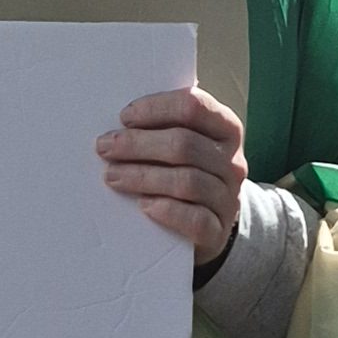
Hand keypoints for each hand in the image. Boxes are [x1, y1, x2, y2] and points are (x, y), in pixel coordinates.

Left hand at [97, 84, 245, 263]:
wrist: (206, 224)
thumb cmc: (185, 172)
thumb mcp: (184, 144)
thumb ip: (161, 128)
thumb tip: (120, 124)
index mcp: (226, 129)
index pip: (194, 107)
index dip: (156, 108)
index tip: (125, 117)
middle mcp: (232, 162)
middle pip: (184, 144)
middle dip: (138, 144)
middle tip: (105, 147)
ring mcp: (228, 197)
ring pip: (186, 181)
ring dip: (142, 176)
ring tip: (112, 176)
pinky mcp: (218, 230)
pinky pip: (195, 219)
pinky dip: (167, 211)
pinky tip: (143, 205)